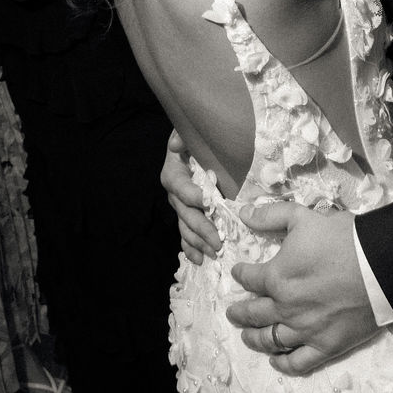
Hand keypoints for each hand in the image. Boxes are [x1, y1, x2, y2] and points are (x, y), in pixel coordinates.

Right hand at [160, 131, 220, 262]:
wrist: (196, 147)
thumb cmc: (195, 140)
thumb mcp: (188, 133)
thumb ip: (182, 135)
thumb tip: (176, 143)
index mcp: (174, 173)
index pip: (182, 188)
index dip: (194, 197)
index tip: (210, 203)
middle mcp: (175, 193)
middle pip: (185, 214)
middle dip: (201, 229)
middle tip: (218, 242)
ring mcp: (180, 207)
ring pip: (186, 228)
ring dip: (199, 243)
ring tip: (214, 254)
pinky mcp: (187, 215)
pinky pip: (186, 235)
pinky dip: (191, 248)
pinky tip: (200, 260)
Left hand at [227, 203, 377, 375]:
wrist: (378, 266)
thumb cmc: (340, 238)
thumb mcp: (301, 217)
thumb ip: (270, 216)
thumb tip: (244, 213)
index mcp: (277, 277)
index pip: (250, 278)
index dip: (241, 275)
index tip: (238, 273)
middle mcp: (285, 307)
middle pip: (254, 313)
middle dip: (240, 312)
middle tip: (232, 312)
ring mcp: (305, 330)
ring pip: (271, 340)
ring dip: (254, 339)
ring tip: (247, 337)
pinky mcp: (326, 346)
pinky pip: (298, 362)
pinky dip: (283, 363)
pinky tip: (276, 360)